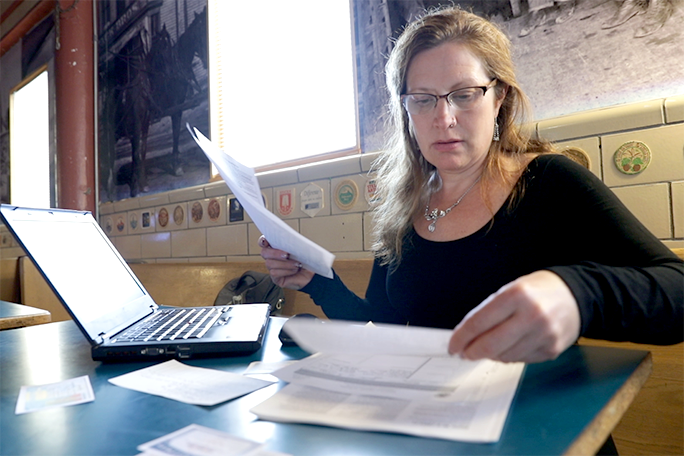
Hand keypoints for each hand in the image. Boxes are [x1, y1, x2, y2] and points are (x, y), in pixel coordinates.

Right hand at [259, 236, 314, 289]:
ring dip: (285, 263)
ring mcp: (272, 268)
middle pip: (264, 252)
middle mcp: (271, 257)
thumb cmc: (305, 259)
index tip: (266, 241)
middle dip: (275, 253)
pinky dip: (286, 271)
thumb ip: (292, 243)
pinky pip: (274, 273)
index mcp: (276, 247)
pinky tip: (294, 270)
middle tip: (287, 254)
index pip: (263, 242)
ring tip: (297, 264)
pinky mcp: (275, 278)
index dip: (262, 241)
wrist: (312, 274)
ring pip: (270, 263)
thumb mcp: (300, 249)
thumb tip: (289, 239)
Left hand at [448, 270, 580, 363]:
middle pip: (491, 344)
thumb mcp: (510, 290)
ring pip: (505, 356)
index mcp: (517, 295)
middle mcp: (532, 315)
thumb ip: (489, 312)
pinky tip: (507, 348)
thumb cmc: (537, 291)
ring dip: (490, 355)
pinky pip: (520, 360)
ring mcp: (544, 335)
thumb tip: (466, 336)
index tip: (452, 346)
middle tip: (464, 353)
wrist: (575, 296)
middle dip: (472, 352)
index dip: (461, 337)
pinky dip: (508, 356)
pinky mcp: (552, 350)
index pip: (479, 322)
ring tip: (487, 347)